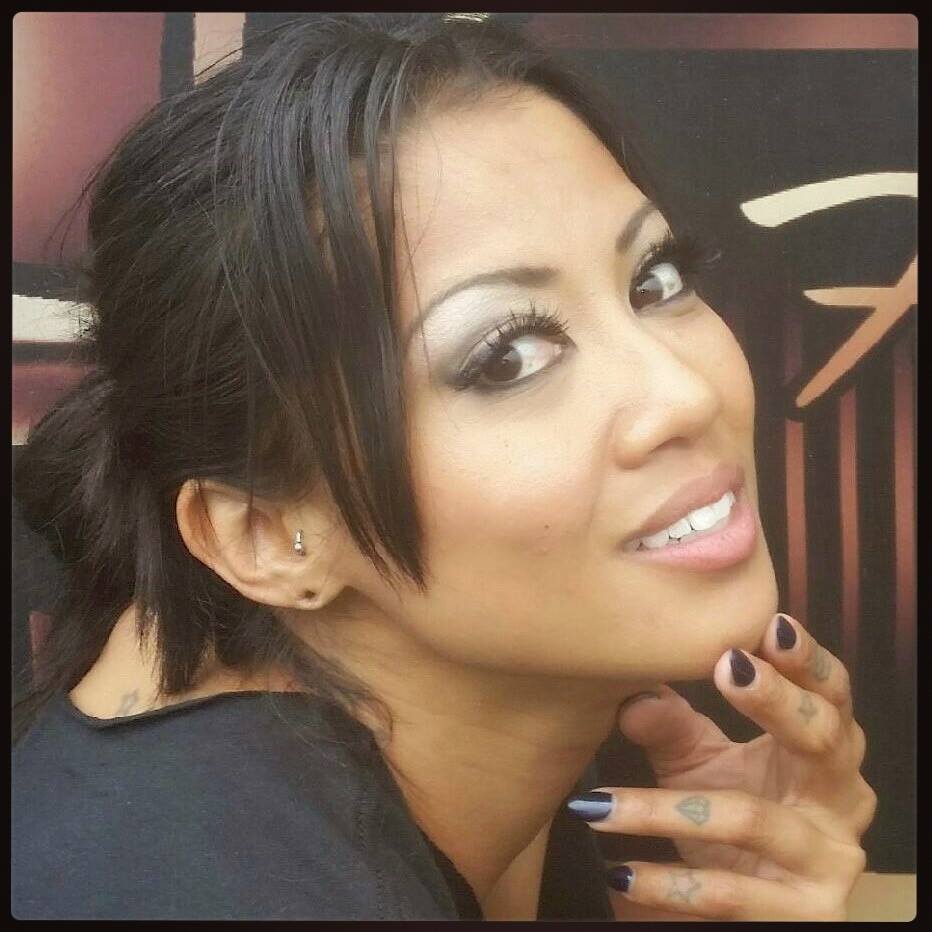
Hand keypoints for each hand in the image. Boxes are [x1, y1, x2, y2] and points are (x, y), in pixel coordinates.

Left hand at [569, 613, 876, 920]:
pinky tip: (619, 872)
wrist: (743, 909)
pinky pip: (726, 894)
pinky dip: (666, 883)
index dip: (807, 660)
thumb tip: (632, 695)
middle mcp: (842, 801)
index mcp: (823, 751)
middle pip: (823, 739)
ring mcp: (827, 862)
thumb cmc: (729, 814)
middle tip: (728, 665)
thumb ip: (672, 724)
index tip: (770, 625)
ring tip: (600, 803)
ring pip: (749, 818)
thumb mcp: (699, 764)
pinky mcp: (803, 916)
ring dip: (665, 809)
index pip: (830, 695)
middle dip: (778, 700)